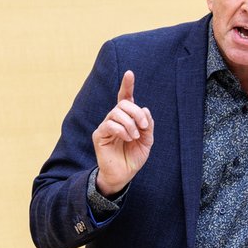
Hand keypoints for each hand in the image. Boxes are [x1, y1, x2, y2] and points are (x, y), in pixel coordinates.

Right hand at [92, 70, 153, 196]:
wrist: (124, 174)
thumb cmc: (134, 157)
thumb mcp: (147, 140)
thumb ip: (148, 125)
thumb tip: (145, 109)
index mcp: (127, 118)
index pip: (125, 98)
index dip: (127, 85)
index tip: (129, 73)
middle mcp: (115, 119)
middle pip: (123, 104)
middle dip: (136, 112)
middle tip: (143, 126)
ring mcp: (106, 126)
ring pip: (116, 113)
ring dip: (130, 123)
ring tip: (135, 137)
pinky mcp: (99, 135)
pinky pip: (109, 125)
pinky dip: (122, 130)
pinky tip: (128, 138)